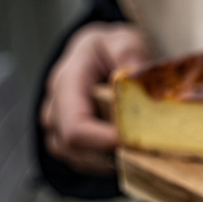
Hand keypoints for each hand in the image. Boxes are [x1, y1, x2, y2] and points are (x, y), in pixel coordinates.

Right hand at [40, 22, 149, 172]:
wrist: (96, 54)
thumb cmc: (107, 49)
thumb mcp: (122, 39)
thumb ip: (128, 53)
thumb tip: (136, 74)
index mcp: (67, 81)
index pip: (75, 123)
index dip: (102, 139)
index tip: (132, 142)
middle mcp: (56, 107)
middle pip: (74, 146)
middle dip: (111, 151)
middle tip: (146, 148)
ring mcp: (58, 127)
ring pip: (78, 158)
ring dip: (110, 159)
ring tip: (140, 147)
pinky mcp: (67, 141)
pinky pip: (83, 162)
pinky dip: (107, 162)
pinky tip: (129, 152)